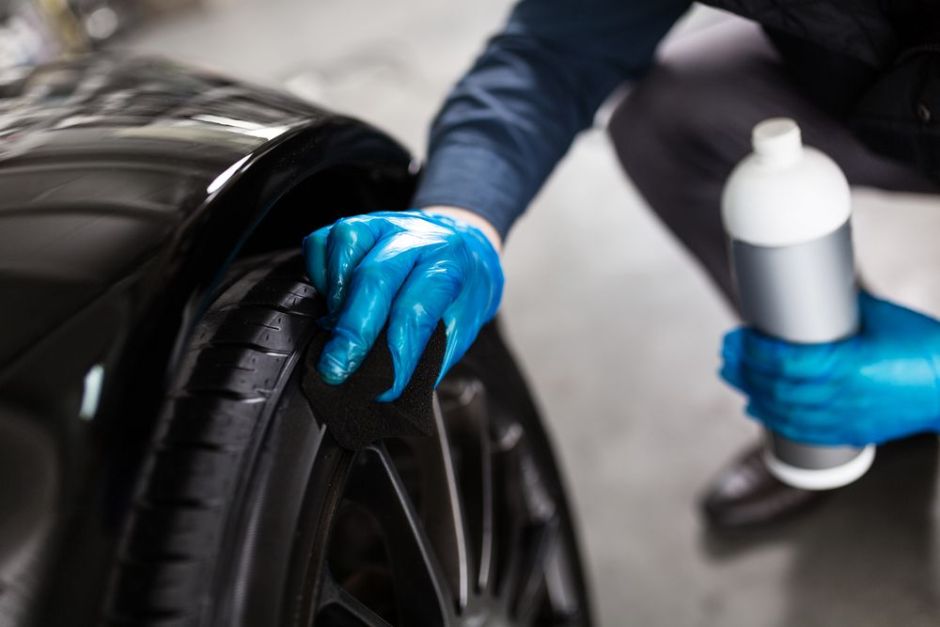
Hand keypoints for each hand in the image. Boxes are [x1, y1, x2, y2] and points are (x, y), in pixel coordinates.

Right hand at [302, 209, 503, 400]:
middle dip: (354, 330)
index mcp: (449, 263)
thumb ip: (429, 354)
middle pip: (376, 276)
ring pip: (346, 243)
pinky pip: (324, 241)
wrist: (465, 245)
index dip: (398, 353)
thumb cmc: (460, 290)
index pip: (417, 309)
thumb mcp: (461, 326)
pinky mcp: (355, 224)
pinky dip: (320, 273)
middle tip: (337, 368)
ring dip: (335, 294)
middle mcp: (416, 237)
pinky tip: (330, 299)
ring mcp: (382, 225)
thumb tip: (389, 387)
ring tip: (334, 328)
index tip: (386, 387)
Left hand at [720, 292, 939, 445]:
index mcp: (851, 365)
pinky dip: (774, 420)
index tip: (737, 336)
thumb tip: (812, 285)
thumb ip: (843, 306)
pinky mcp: (853, 431)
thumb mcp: (882, 317)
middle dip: (746, 369)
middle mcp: (845, 396)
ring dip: (752, 392)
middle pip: (779, 387)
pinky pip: (804, 431)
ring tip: (731, 374)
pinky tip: (755, 409)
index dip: (756, 351)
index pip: (787, 362)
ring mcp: (847, 417)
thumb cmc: (925, 347)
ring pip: (786, 410)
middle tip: (727, 351)